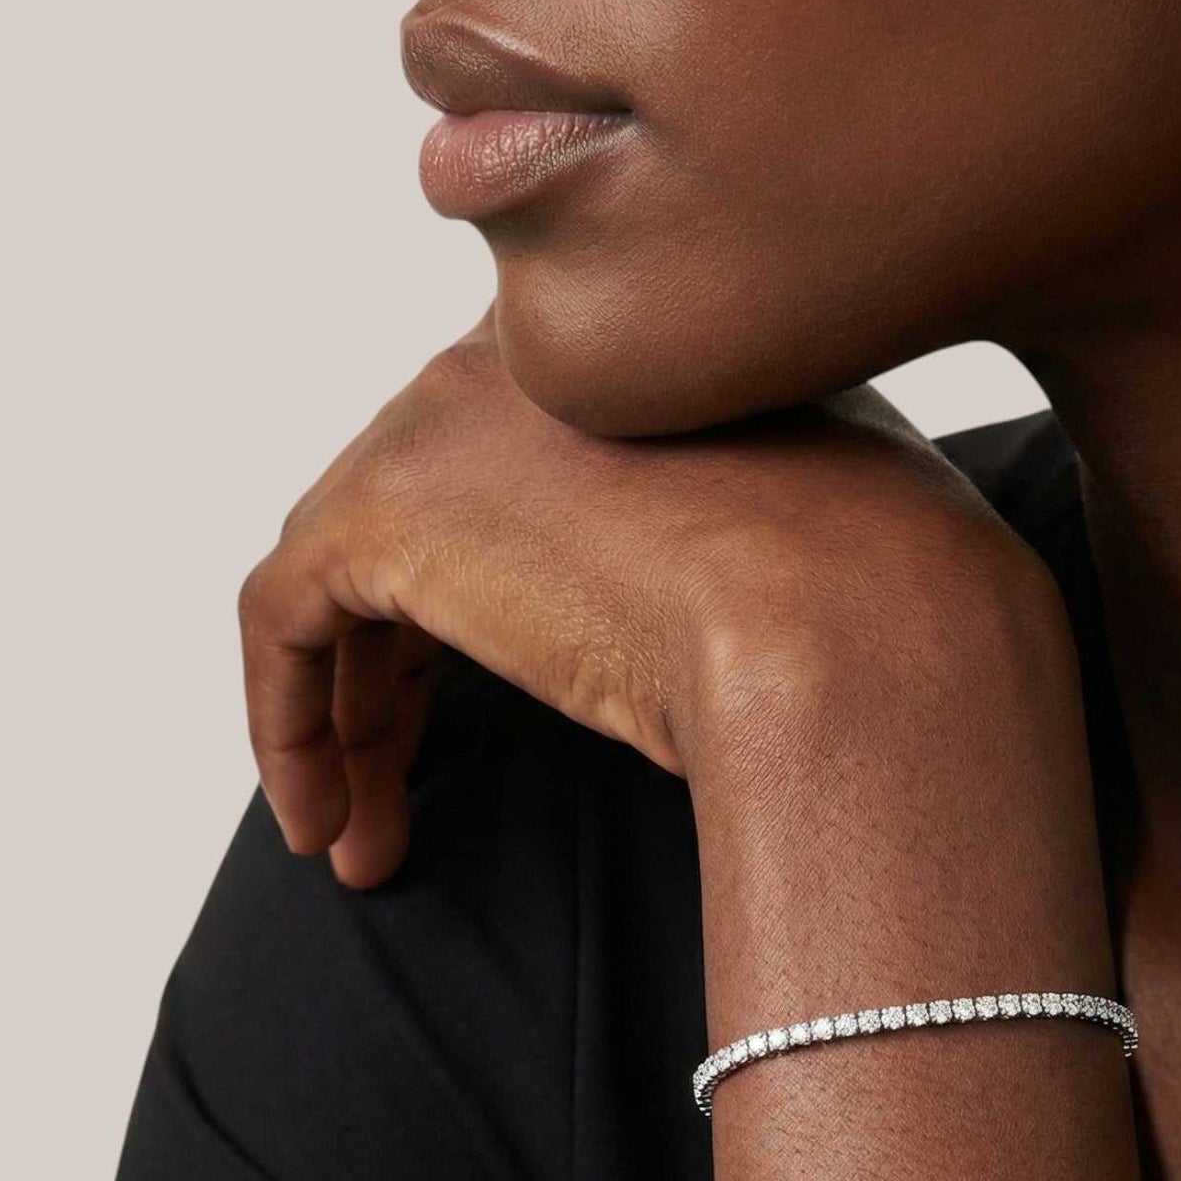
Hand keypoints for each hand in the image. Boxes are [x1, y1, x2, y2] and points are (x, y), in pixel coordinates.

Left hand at [237, 302, 1066, 888]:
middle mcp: (525, 354)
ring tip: (367, 837)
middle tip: (414, 788)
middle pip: (424, 523)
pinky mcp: (387, 504)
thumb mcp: (821, 528)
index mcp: (631, 344)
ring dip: (352, 715)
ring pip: (351, 576)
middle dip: (404, 670)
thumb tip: (745, 603)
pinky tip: (332, 823)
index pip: (517, 468)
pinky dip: (291, 721)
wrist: (869, 619)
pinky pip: (286, 619)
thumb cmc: (894, 595)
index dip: (499, 597)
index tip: (505, 711)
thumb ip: (749, 523)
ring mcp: (448, 414)